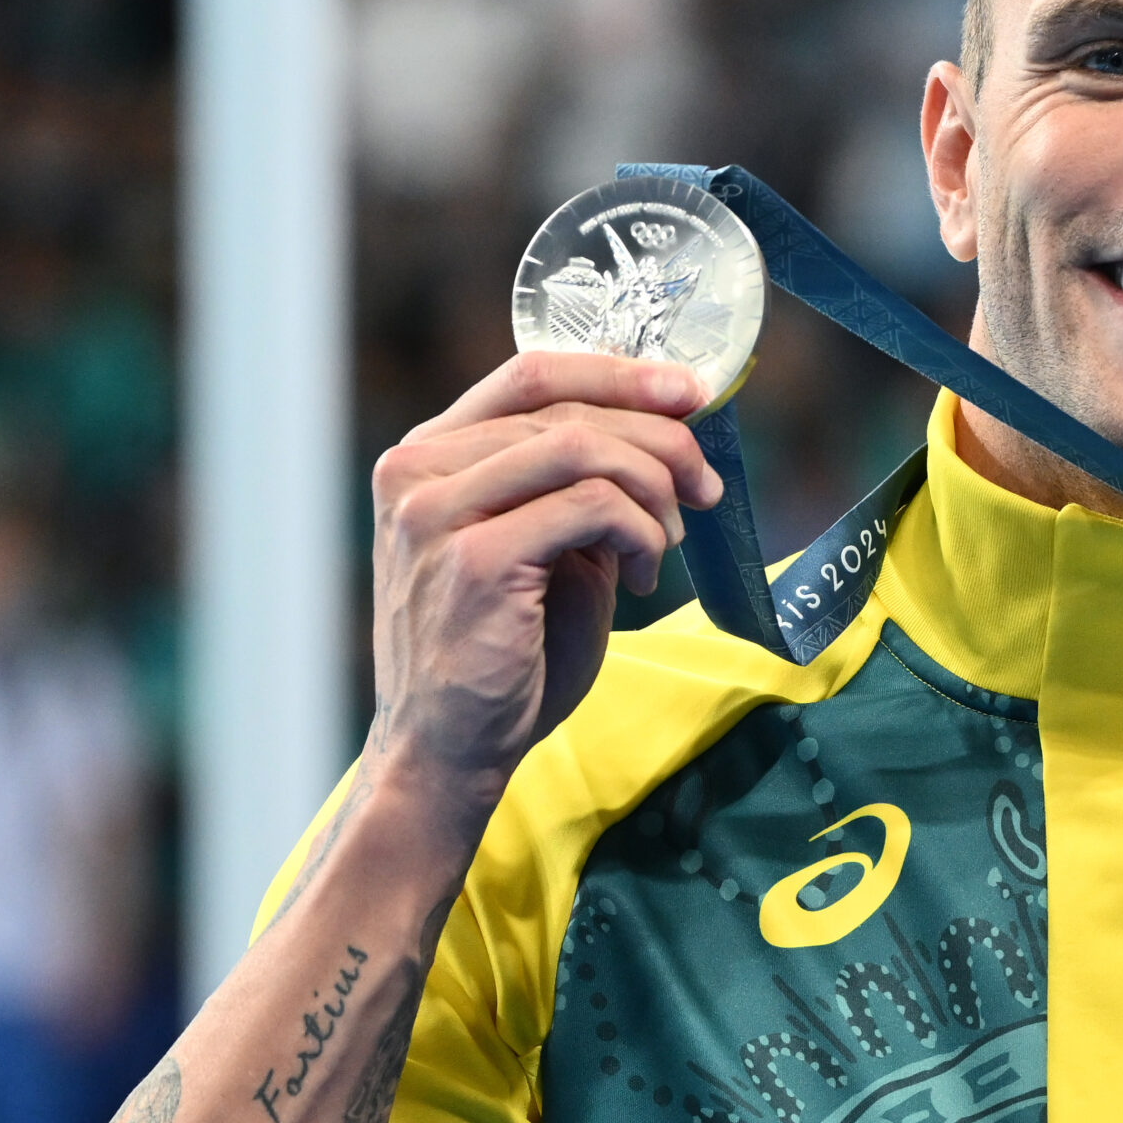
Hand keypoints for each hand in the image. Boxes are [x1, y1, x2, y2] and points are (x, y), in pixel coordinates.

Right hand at [367, 353, 721, 831]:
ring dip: (654, 491)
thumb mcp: (548, 547)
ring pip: (584, 450)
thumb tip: (668, 430)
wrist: (452, 749)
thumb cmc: (508, 653)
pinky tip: (646, 576)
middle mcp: (417, 471)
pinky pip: (591, 507)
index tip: (690, 392)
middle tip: (706, 486)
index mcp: (428, 456)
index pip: (531, 374)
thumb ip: (581, 485)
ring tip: (671, 543)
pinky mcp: (474, 560)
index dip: (620, 373)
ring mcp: (435, 513)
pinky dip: (641, 532)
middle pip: (568, 410)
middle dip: (661, 441)